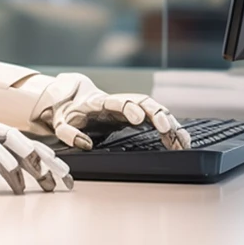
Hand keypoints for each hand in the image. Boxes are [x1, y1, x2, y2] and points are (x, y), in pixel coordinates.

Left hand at [32, 73, 190, 150]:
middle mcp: (118, 102)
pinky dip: (169, 129)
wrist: (73, 100)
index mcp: (99, 102)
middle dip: (156, 113)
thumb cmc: (68, 113)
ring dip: (169, 122)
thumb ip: (69, 133)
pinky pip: (156, 119)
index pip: (117, 101)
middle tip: (167, 128)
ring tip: (182, 140)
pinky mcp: (136, 115)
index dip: (129, 107)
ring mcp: (129, 107)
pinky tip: (180, 140)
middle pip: (142, 101)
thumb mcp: (61, 123)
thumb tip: (85, 143)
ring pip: (154, 109)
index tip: (139, 118)